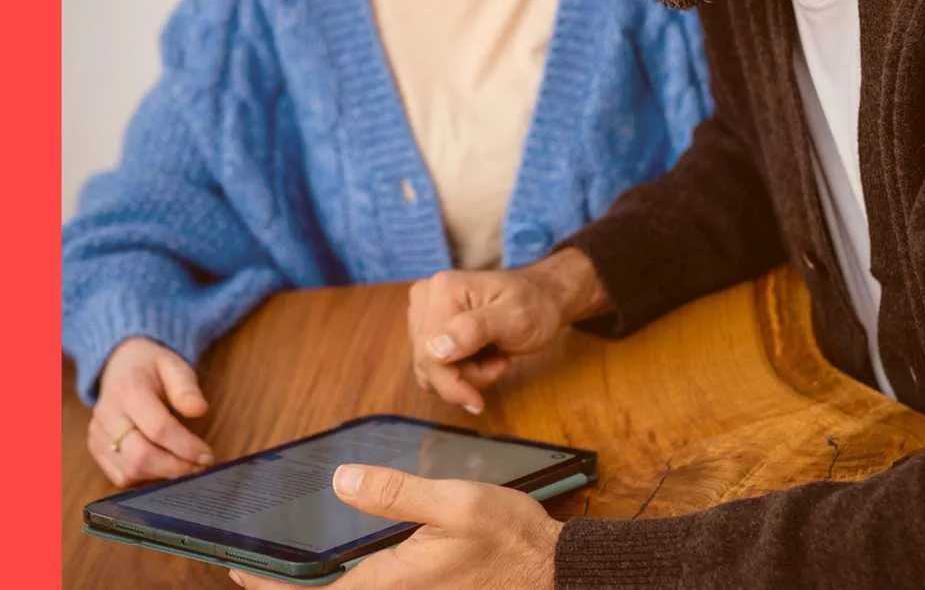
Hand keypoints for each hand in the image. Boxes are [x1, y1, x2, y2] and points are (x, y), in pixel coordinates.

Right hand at [88, 337, 213, 486]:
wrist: (119, 364)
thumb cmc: (152, 366)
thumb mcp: (174, 365)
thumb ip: (186, 387)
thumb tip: (200, 410)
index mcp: (127, 391)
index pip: (157, 428)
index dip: (185, 446)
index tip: (207, 456)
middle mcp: (107, 416)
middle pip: (139, 456)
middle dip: (174, 468)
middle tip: (200, 468)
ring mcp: (97, 435)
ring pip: (128, 471)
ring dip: (161, 476)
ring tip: (187, 469)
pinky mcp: (95, 449)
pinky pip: (119, 476)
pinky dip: (144, 479)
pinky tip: (164, 468)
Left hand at [228, 464, 562, 589]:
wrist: (552, 574)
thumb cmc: (509, 539)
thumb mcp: (455, 502)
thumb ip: (396, 493)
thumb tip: (342, 481)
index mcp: (393, 583)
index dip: (271, 586)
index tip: (237, 572)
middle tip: (251, 571)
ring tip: (285, 573)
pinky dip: (345, 587)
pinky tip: (340, 570)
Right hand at [408, 249, 610, 413]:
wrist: (543, 299)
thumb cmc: (535, 306)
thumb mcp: (514, 318)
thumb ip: (473, 330)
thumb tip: (434, 349)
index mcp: (442, 290)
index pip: (428, 353)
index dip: (451, 384)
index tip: (477, 401)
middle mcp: (425, 299)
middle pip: (427, 363)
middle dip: (465, 376)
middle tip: (501, 365)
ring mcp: (425, 313)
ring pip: (430, 369)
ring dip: (465, 375)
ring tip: (496, 359)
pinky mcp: (431, 328)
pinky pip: (435, 366)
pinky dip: (461, 372)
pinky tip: (485, 358)